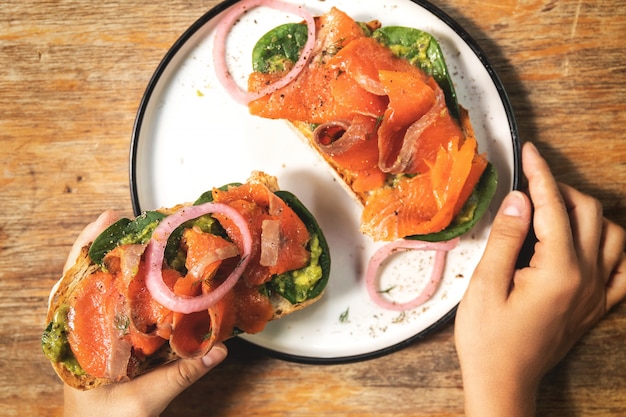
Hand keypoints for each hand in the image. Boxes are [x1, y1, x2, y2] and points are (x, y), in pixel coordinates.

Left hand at [61, 211, 227, 416]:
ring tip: (135, 237)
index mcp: (79, 340)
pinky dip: (124, 286)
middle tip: (128, 219)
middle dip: (105, 245)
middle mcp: (79, 332)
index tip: (108, 219)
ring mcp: (90, 335)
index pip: (75, 282)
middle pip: (84, 276)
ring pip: (94, 288)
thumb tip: (218, 349)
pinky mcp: (105, 342)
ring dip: (113, 261)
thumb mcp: (145, 399)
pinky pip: (110, 306)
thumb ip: (182, 373)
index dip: (90, 246)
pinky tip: (142, 276)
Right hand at [454, 142, 625, 416]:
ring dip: (588, 212)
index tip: (529, 151)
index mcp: (557, 271)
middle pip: (588, 213)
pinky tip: (594, 242)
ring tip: (556, 208)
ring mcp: (596, 293)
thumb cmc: (488, 339)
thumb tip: (520, 200)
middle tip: (531, 181)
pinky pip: (624, 270)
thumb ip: (506, 239)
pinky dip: (614, 247)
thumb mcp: (484, 285)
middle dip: (561, 188)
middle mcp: (586, 278)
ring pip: (614, 235)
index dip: (540, 174)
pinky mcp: (596, 306)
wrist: (504, 381)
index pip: (552, 207)